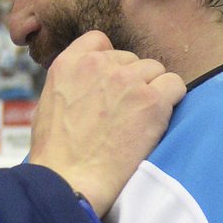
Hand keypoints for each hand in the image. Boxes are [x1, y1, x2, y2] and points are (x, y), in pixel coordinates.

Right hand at [29, 31, 185, 216]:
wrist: (70, 180)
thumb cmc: (56, 154)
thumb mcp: (47, 106)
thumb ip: (70, 84)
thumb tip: (88, 85)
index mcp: (69, 63)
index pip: (99, 41)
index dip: (108, 62)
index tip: (110, 83)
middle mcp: (99, 64)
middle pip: (131, 59)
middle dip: (130, 82)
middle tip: (124, 113)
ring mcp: (127, 80)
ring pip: (155, 70)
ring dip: (151, 91)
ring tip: (139, 120)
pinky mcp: (152, 100)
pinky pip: (176, 85)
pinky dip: (171, 100)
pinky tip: (157, 120)